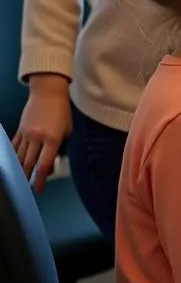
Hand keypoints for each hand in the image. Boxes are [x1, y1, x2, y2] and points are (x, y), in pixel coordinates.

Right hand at [12, 74, 71, 190]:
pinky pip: (14, 146)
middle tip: (28, 188)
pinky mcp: (19, 130)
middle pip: (29, 163)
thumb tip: (51, 162)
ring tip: (19, 181)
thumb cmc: (62, 112)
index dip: (41, 179)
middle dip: (28, 178)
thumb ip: (60, 147)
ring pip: (19, 157)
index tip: (40, 189)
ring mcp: (26, 134)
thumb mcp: (67, 130)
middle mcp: (37, 137)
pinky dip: (13, 157)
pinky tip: (12, 165)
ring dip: (19, 170)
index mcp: (52, 139)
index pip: (44, 164)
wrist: (48, 93)